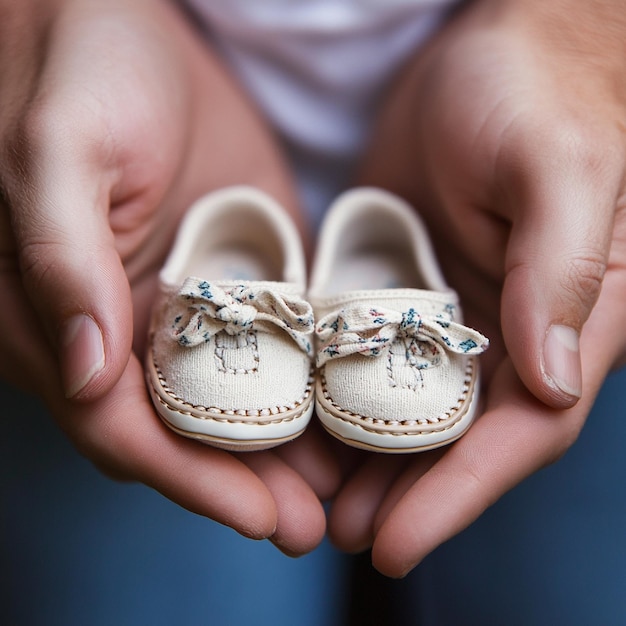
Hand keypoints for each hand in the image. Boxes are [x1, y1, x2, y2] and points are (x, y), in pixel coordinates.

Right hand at [0, 0, 336, 553]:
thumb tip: (86, 369)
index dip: (189, 480)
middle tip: (309, 524)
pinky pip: (260, 348)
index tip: (259, 518)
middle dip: (243, 485)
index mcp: (64, 315)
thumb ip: (60, 260)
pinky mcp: (225, 274)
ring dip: (276, 453)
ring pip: (225, 403)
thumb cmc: (77, 68)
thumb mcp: (59, 152)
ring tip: (337, 490)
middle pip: (181, 434)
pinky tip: (336, 414)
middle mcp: (119, 327)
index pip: (125, 428)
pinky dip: (295, 389)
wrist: (122, 18)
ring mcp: (176, 306)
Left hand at [331, 0, 625, 575]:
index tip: (398, 545)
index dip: (460, 494)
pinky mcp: (404, 289)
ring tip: (317, 504)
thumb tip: (550, 378)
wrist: (488, 53)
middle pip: (458, 438)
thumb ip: (563, 267)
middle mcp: (510, 331)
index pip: (519, 430)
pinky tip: (306, 428)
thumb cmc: (534, 92)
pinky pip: (371, 359)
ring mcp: (452, 315)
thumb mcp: (557, 166)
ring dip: (368, 465)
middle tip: (344, 535)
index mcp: (563, 318)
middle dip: (405, 496)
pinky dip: (340, 401)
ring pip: (410, 411)